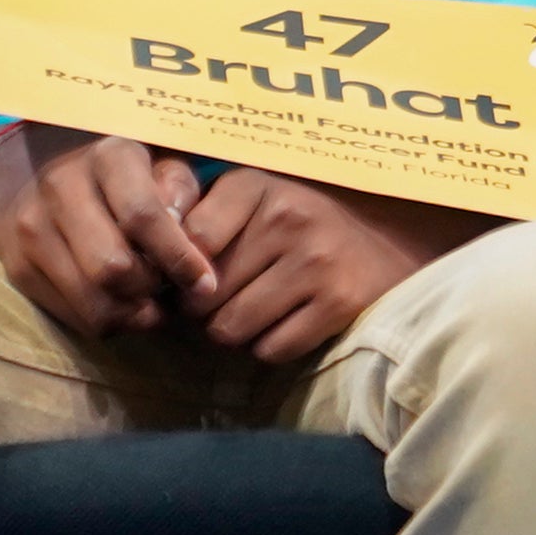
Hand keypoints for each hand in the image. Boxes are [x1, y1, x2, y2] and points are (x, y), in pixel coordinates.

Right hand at [0, 127, 218, 336]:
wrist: (30, 177)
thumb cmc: (120, 176)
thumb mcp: (160, 166)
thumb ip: (182, 193)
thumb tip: (191, 242)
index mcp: (107, 157)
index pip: (142, 215)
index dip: (178, 257)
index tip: (205, 283)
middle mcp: (61, 187)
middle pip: (113, 267)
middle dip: (153, 289)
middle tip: (172, 290)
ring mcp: (32, 229)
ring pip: (94, 301)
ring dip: (134, 314)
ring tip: (152, 303)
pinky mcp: (18, 267)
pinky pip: (74, 316)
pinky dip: (109, 321)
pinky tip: (123, 305)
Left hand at [179, 171, 496, 363]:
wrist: (389, 247)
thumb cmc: (299, 228)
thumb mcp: (253, 202)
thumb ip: (199, 219)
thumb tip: (147, 265)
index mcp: (257, 185)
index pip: (189, 242)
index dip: (179, 273)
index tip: (189, 279)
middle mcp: (288, 217)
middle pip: (204, 295)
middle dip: (205, 310)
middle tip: (223, 304)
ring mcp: (316, 261)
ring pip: (231, 327)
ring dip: (233, 333)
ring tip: (251, 315)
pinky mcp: (339, 303)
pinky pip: (270, 348)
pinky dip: (269, 347)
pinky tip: (284, 325)